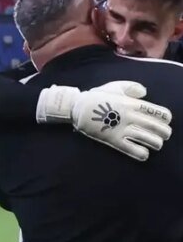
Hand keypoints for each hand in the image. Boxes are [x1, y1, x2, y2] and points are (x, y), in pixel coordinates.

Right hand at [40, 82, 171, 160]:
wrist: (76, 107)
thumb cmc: (96, 97)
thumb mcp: (115, 87)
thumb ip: (132, 87)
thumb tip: (144, 92)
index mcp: (133, 104)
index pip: (160, 113)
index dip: (166, 119)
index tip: (163, 121)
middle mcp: (131, 117)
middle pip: (159, 128)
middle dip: (165, 133)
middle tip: (162, 135)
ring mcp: (122, 129)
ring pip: (150, 140)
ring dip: (156, 144)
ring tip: (154, 144)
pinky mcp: (113, 140)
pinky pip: (133, 150)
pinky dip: (142, 154)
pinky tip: (143, 153)